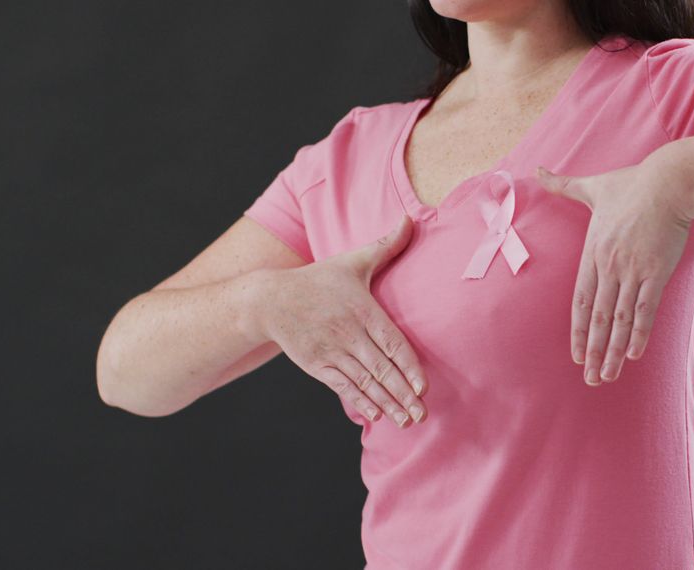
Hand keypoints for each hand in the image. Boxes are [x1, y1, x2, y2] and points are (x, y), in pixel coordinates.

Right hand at [256, 215, 428, 427]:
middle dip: (403, 395)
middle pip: (381, 369)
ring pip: (364, 382)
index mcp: (363, 311)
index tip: (424, 387)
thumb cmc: (318, 279)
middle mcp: (348, 334)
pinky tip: (376, 415)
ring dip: (386, 404)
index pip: (393, 343)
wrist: (269, 299)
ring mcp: (331, 351)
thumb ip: (386, 245)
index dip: (409, 367)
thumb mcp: (352, 260)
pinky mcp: (316, 364)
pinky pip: (341, 387)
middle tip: (422, 414)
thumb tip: (411, 220)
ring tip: (406, 421)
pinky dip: (359, 402)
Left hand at [536, 160, 693, 386]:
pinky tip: (633, 354)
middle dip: (592, 351)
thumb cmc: (632, 183)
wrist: (668, 183)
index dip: (577, 330)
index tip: (575, 354)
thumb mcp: (592, 185)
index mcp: (592, 252)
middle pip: (596, 317)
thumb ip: (562, 185)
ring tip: (607, 375)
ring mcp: (632, 272)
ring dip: (613, 351)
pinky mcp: (657, 273)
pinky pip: (645, 309)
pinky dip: (638, 333)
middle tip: (589, 378)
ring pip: (618, 320)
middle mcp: (609, 267)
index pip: (579, 300)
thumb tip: (537, 169)